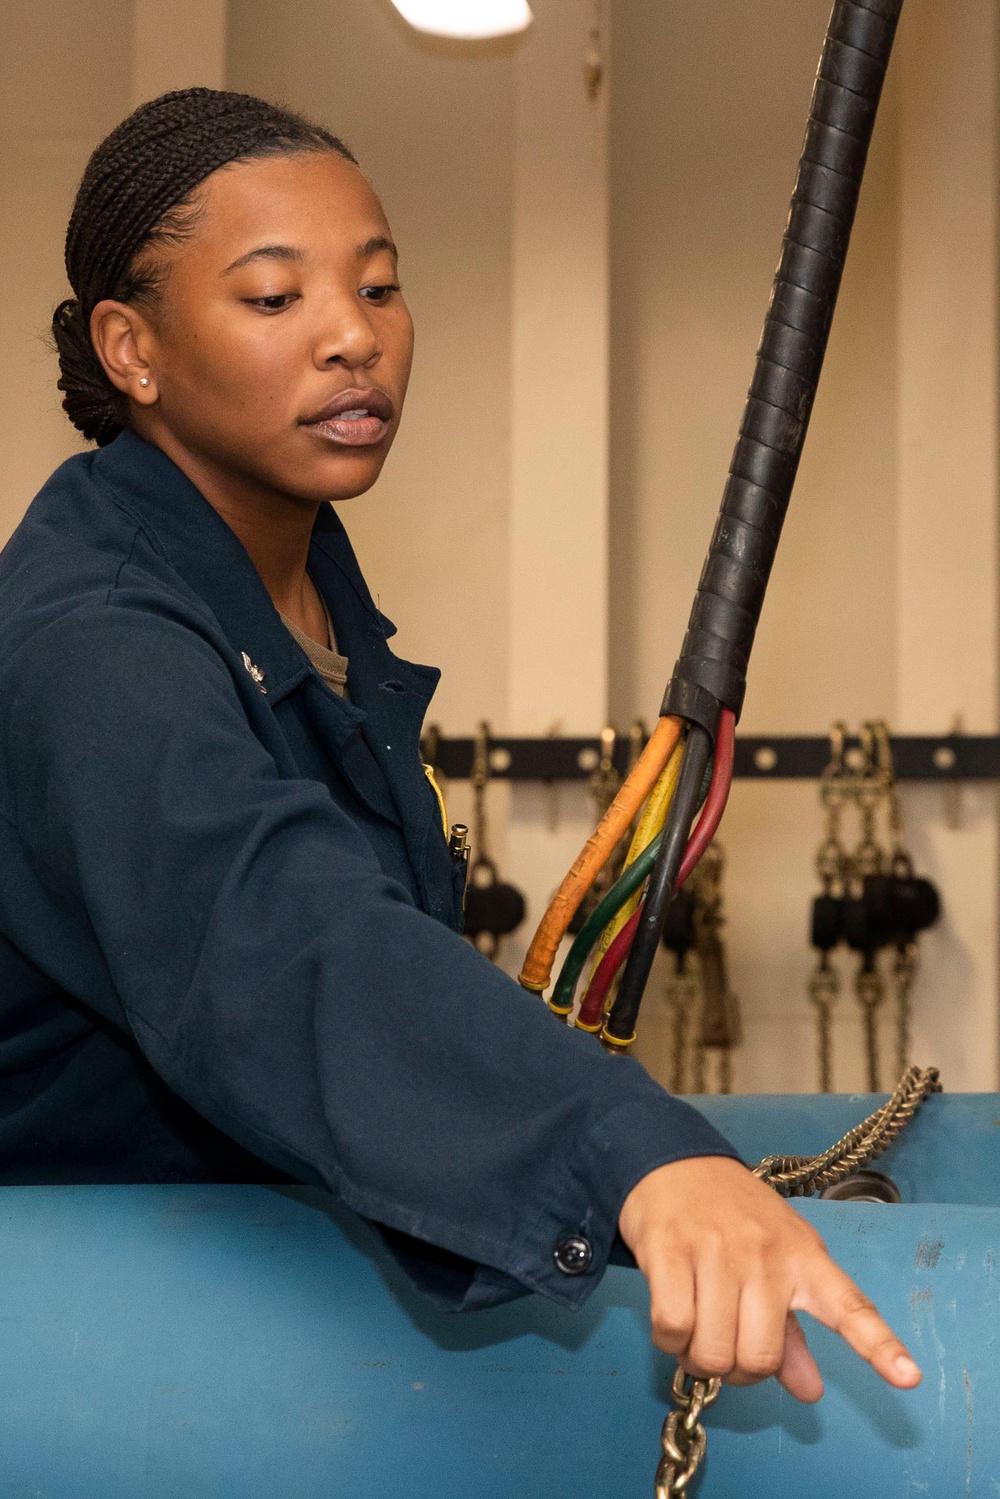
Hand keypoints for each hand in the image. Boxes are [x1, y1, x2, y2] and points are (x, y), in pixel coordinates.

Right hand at [618, 1155, 920, 1402]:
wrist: (677, 1162)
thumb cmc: (734, 1219)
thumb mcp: (776, 1264)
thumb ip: (791, 1332)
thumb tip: (809, 1391)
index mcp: (805, 1259)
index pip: (849, 1306)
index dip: (879, 1346)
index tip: (909, 1378)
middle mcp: (767, 1253)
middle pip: (759, 1357)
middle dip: (737, 1372)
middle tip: (725, 1350)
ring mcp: (717, 1248)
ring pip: (713, 1350)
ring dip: (698, 1358)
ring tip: (696, 1335)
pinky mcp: (670, 1247)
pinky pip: (672, 1327)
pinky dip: (669, 1341)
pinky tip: (673, 1323)